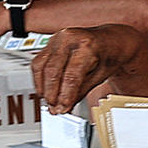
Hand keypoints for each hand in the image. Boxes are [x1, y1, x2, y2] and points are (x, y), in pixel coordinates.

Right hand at [31, 25, 147, 112]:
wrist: (109, 40)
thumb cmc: (107, 55)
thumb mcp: (98, 77)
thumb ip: (79, 92)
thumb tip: (64, 107)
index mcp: (86, 45)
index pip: (71, 75)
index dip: (65, 95)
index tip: (62, 108)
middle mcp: (69, 38)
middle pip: (53, 71)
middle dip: (52, 94)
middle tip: (54, 108)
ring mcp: (57, 39)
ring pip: (41, 67)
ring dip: (42, 88)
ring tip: (49, 101)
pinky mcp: (49, 43)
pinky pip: (38, 63)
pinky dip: (39, 79)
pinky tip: (45, 90)